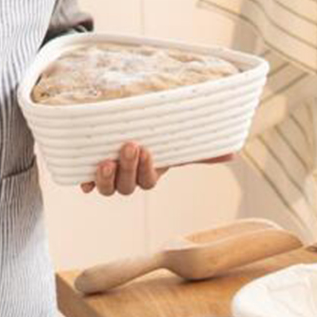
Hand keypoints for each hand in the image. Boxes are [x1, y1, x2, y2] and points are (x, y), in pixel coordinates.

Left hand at [81, 142, 236, 194]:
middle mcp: (127, 179)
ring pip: (107, 188)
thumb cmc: (153, 138)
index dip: (146, 169)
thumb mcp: (176, 141)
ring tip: (106, 161)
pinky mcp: (88, 170)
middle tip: (129, 145)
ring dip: (106, 178)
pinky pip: (85, 182)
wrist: (122, 127)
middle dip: (128, 167)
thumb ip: (202, 150)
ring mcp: (107, 177)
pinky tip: (83, 176)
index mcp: (148, 174)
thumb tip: (233, 156)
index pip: (148, 181)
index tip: (148, 150)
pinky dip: (84, 180)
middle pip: (127, 186)